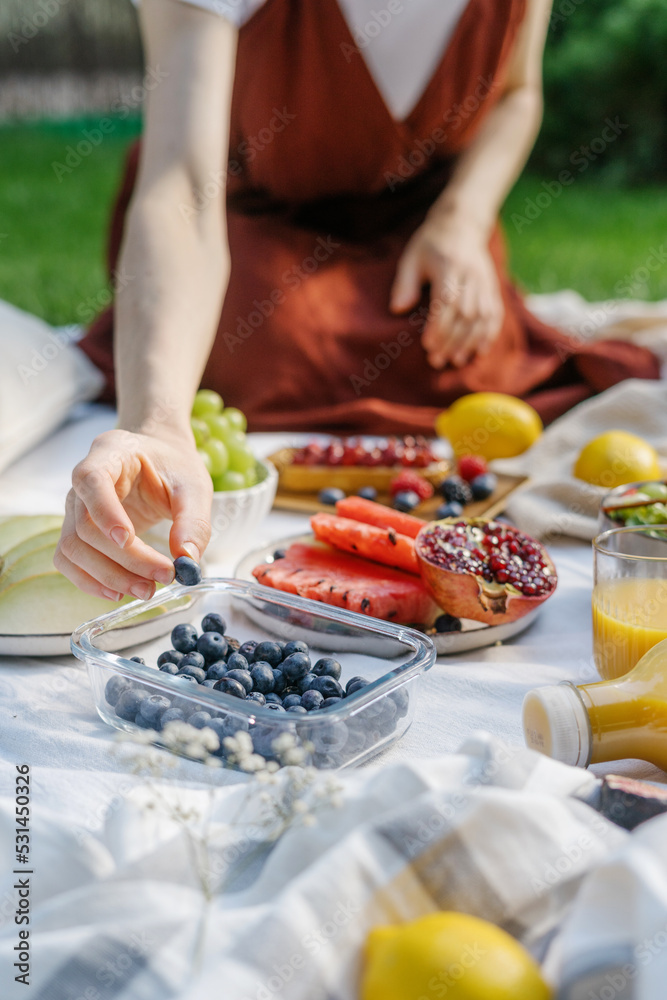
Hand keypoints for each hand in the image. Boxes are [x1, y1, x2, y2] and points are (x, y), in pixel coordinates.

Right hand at [54, 428, 211, 599]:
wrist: (160, 459)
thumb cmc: (174, 467)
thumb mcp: (194, 486)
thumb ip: (194, 521)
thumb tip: (187, 560)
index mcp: (110, 454)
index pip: (91, 480)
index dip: (105, 512)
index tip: (129, 539)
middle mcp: (83, 481)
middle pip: (86, 525)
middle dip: (124, 558)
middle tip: (163, 577)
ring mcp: (75, 507)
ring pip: (73, 548)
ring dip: (107, 576)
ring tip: (146, 590)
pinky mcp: (77, 530)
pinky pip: (68, 559)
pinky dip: (89, 581)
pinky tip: (118, 592)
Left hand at [390, 214, 503, 368]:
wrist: (462, 224)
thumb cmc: (431, 244)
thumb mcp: (411, 257)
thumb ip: (404, 283)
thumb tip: (397, 309)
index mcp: (448, 267)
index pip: (446, 302)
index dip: (438, 326)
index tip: (427, 345)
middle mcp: (470, 276)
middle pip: (465, 314)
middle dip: (451, 340)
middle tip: (436, 360)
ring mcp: (485, 282)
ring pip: (482, 317)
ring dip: (470, 342)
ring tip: (456, 360)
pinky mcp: (493, 287)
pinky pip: (496, 314)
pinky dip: (489, 334)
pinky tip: (480, 351)